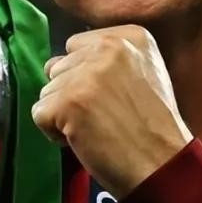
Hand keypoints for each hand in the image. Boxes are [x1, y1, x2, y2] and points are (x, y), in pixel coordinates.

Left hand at [32, 25, 191, 198]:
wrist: (162, 165)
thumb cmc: (153, 130)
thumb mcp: (144, 75)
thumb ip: (105, 61)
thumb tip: (55, 64)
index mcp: (130, 37)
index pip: (76, 46)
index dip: (85, 76)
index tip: (110, 98)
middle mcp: (108, 46)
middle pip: (59, 66)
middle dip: (72, 94)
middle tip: (103, 117)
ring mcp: (86, 73)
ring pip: (47, 90)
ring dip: (63, 114)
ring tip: (96, 129)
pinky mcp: (68, 101)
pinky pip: (39, 113)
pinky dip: (55, 133)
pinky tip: (84, 140)